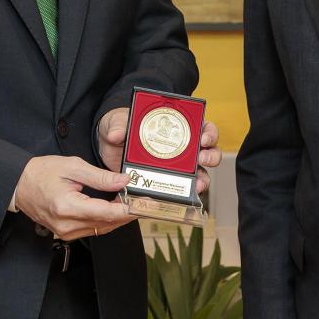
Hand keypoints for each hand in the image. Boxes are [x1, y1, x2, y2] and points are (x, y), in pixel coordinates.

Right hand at [13, 155, 134, 240]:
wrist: (19, 185)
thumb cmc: (41, 173)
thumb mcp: (72, 167)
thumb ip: (100, 176)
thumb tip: (123, 181)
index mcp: (67, 206)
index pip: (106, 212)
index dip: (128, 209)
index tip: (144, 204)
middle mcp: (67, 225)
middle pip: (107, 223)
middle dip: (128, 213)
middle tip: (145, 203)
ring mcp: (65, 232)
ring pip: (102, 229)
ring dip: (118, 218)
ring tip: (132, 204)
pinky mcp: (66, 234)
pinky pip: (93, 229)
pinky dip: (106, 220)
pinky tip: (114, 209)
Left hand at [97, 109, 221, 193]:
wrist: (107, 147)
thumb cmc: (120, 128)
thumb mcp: (118, 122)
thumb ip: (118, 126)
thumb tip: (116, 135)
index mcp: (176, 127)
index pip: (202, 127)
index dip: (208, 131)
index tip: (202, 137)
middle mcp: (182, 147)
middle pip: (208, 150)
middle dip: (211, 155)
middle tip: (201, 157)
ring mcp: (177, 166)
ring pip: (201, 173)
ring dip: (204, 178)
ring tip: (199, 182)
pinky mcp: (166, 182)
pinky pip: (182, 189)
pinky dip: (188, 193)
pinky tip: (187, 195)